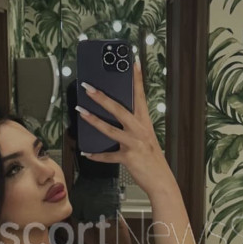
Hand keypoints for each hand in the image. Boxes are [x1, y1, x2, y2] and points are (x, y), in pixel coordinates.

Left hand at [78, 60, 172, 195]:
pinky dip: (96, 155)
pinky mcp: (129, 158)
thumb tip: (113, 116)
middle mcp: (140, 130)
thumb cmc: (152, 159)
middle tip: (88, 86)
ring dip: (93, 120)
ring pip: (110, 129)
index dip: (136, 79)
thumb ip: (132, 126)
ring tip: (80, 111)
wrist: (162, 181)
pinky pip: (108, 156)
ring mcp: (134, 143)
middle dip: (102, 97)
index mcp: (145, 122)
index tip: (132, 62)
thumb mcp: (145, 137)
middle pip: (119, 109)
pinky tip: (86, 152)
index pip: (140, 96)